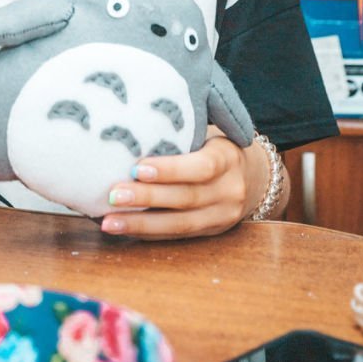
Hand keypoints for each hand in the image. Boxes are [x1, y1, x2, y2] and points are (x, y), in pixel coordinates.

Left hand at [97, 129, 267, 240]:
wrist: (252, 177)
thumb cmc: (216, 147)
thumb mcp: (210, 134)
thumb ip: (184, 134)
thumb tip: (133, 126)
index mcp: (228, 159)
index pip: (201, 167)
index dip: (169, 170)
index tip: (137, 168)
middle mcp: (229, 191)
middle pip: (186, 198)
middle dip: (146, 198)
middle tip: (113, 195)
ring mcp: (221, 216)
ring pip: (179, 224)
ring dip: (140, 224)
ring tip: (109, 222)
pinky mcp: (210, 233)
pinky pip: (176, 235)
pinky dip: (147, 233)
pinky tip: (123, 229)